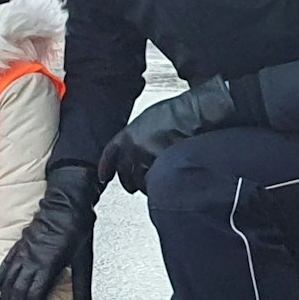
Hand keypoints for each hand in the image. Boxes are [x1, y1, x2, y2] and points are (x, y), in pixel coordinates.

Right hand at [0, 163, 100, 299]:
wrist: (67, 202)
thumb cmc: (77, 227)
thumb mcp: (85, 259)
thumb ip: (82, 286)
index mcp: (48, 265)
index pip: (34, 297)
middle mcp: (32, 260)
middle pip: (19, 293)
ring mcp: (23, 252)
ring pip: (9, 281)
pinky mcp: (19, 245)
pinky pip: (6, 264)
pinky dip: (0, 278)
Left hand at [97, 77, 238, 193]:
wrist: (195, 113)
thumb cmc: (176, 113)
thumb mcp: (147, 119)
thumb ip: (136, 135)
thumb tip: (133, 149)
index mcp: (127, 134)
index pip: (110, 155)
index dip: (105, 168)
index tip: (103, 177)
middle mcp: (134, 147)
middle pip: (125, 174)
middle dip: (129, 182)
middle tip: (133, 186)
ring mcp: (148, 158)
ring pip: (141, 182)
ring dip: (146, 184)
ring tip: (154, 183)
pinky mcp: (162, 166)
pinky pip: (157, 183)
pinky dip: (159, 185)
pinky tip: (164, 181)